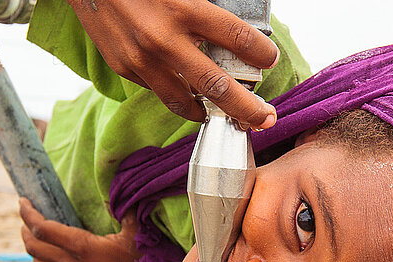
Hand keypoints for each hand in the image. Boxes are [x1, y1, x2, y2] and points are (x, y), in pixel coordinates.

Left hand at [19, 198, 140, 261]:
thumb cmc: (142, 260)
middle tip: (28, 218)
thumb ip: (124, 208)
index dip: (27, 214)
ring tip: (37, 238)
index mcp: (81, 246)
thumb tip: (117, 188)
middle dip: (25, 229)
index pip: (41, 229)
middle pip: (33, 247)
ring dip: (33, 250)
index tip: (23, 201)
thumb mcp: (136, 231)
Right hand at [66, 0, 278, 128]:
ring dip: (208, 112)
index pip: (238, 39)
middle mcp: (164, 39)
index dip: (262, 54)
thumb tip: (233, 34)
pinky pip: (157, 89)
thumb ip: (205, 9)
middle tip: (265, 119)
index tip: (270, 59)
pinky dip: (176, 93)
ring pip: (184, 102)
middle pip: (217, 87)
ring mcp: (141, 60)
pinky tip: (186, 90)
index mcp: (184, 9)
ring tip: (225, 117)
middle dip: (248, 109)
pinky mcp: (123, 68)